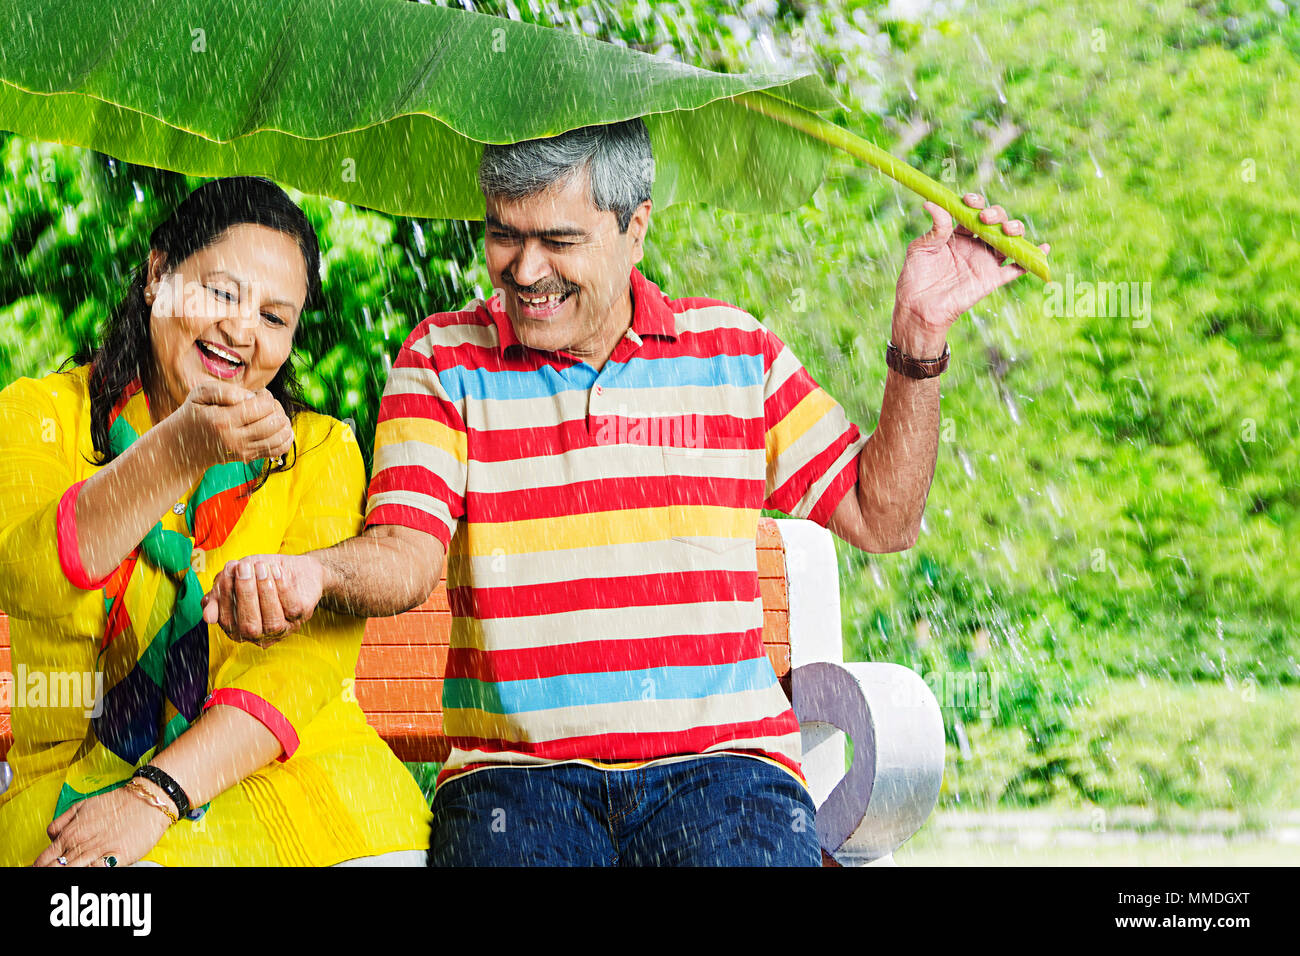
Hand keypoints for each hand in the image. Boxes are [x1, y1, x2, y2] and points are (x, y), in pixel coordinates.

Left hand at [34, 784, 171, 867]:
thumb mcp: (83, 805)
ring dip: (67, 873)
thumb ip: (62, 821)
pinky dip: (88, 872)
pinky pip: (96, 871)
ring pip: (71, 872)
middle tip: (52, 873)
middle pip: (54, 869)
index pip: (43, 860)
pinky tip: (88, 870)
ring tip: (72, 870)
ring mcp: (99, 852)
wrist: (147, 800)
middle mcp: (81, 844)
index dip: (40, 867)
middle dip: (50, 872)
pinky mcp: (117, 859)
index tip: (43, 869)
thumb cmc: (118, 803)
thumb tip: (51, 837)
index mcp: (70, 832)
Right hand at [174, 382, 293, 469]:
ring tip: (270, 414)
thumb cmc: (196, 413)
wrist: (184, 445)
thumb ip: (225, 390)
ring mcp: (243, 451)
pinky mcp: (249, 458)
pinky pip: (279, 450)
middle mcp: (235, 439)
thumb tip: (251, 397)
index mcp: (222, 421)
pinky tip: (277, 428)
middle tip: (265, 404)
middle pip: (275, 422)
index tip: (257, 394)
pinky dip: (285, 437)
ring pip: (280, 436)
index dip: (266, 395)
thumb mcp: (200, 394)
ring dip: (283, 421)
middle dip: (276, 407)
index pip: (262, 406)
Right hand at [202, 553, 324, 646]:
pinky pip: (291, 608)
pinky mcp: (302, 617)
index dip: (226, 597)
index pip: (227, 621)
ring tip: (261, 568)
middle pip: (249, 625)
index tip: (228, 571)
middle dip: (245, 594)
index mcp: (239, 628)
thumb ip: (218, 595)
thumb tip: (207, 616)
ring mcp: (283, 628)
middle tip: (244, 568)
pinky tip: (276, 572)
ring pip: (272, 621)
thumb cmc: (262, 574)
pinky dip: (282, 588)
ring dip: (264, 592)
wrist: (296, 568)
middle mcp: (260, 634)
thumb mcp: (235, 579)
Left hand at [891, 192, 1050, 354]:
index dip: (975, 203)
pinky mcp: (992, 279)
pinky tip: (1044, 248)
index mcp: (957, 233)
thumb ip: (935, 227)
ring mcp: (985, 261)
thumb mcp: (921, 248)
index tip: (969, 201)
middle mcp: (974, 244)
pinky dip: (1031, 258)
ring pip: (1009, 240)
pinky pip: (1017, 268)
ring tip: (1008, 230)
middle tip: (984, 219)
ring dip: (1014, 229)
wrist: (918, 308)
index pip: (973, 212)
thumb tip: (932, 203)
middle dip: (996, 214)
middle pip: (995, 222)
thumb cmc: (915, 277)